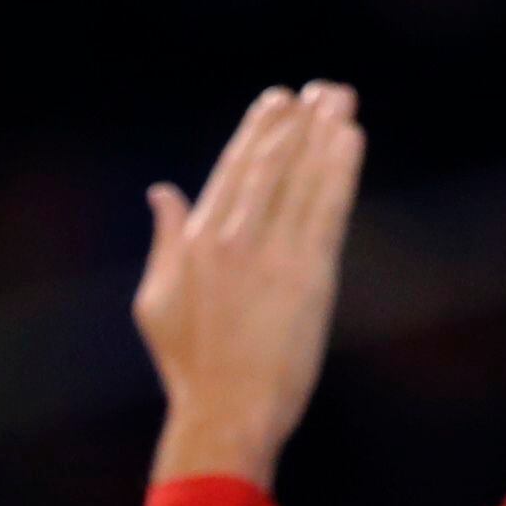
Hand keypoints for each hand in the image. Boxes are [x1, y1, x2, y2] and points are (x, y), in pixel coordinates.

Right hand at [137, 82, 363, 486]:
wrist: (225, 413)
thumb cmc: (189, 367)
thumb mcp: (156, 301)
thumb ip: (164, 241)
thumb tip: (162, 192)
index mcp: (194, 241)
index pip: (232, 170)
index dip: (258, 132)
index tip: (279, 104)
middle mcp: (231, 239)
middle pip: (270, 163)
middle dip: (296, 121)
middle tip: (318, 91)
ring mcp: (271, 254)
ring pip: (301, 178)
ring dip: (324, 134)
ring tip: (341, 100)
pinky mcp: (308, 275)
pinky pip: (327, 208)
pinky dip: (340, 171)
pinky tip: (350, 140)